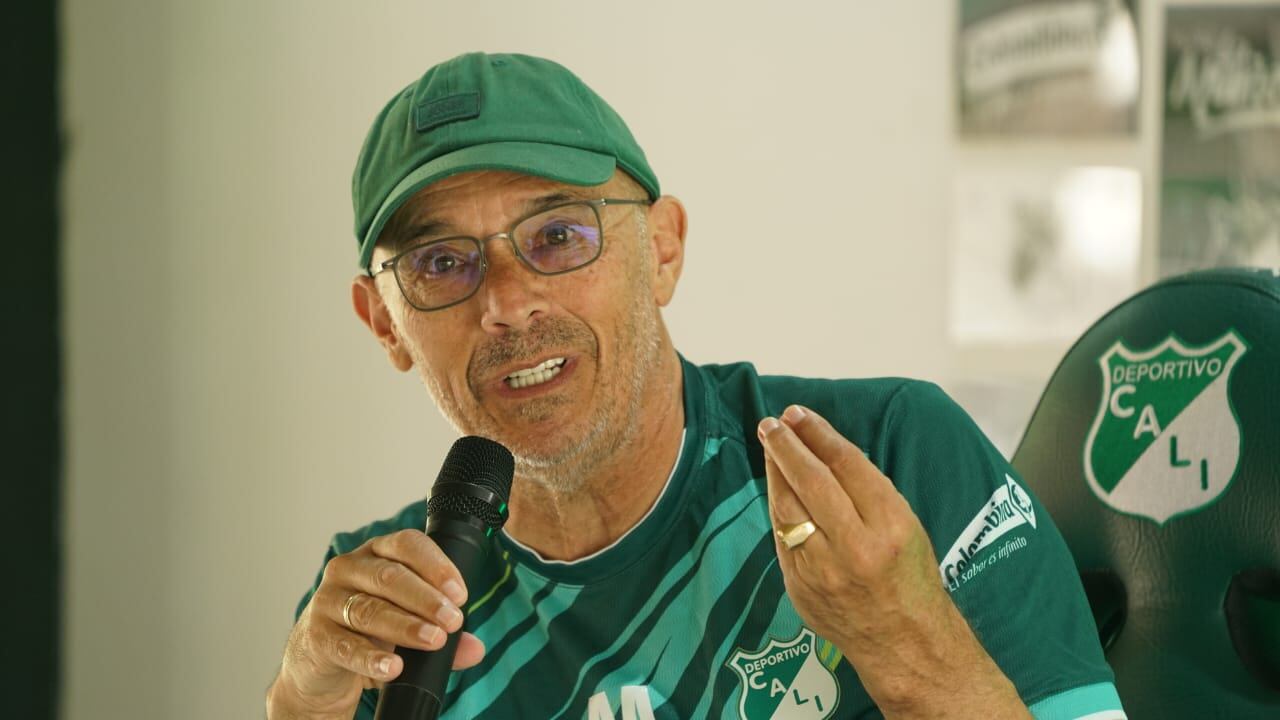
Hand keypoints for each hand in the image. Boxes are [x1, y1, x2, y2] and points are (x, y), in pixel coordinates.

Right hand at [269, 530, 485, 716]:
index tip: (461, 593)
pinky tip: (394, 667)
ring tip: (434, 640)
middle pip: (389, 576)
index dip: (436, 565)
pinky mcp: (316, 635)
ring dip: (405, 626)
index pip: (407, 544)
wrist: (321, 662)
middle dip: (426, 599)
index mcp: (377, 553)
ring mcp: (328, 600)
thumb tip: (475, 649)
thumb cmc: (369, 629)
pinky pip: (346, 645)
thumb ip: (442, 632)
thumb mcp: (408, 624)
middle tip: (453, 620)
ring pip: (369, 610)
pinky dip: (371, 658)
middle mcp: (349, 569)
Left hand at [757, 405, 982, 711]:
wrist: (905, 644)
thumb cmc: (911, 579)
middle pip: (811, 481)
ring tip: (770, 445)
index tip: (800, 414)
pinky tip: (776, 487)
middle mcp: (855, 546)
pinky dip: (778, 507)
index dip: (819, 434)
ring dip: (774, 471)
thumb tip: (824, 451)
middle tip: (773, 423)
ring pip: (788, 507)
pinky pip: (782, 536)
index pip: (846, 465)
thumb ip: (867, 493)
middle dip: (788, 446)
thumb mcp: (907, 527)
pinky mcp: (800, 586)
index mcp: (891, 525)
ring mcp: (822, 569)